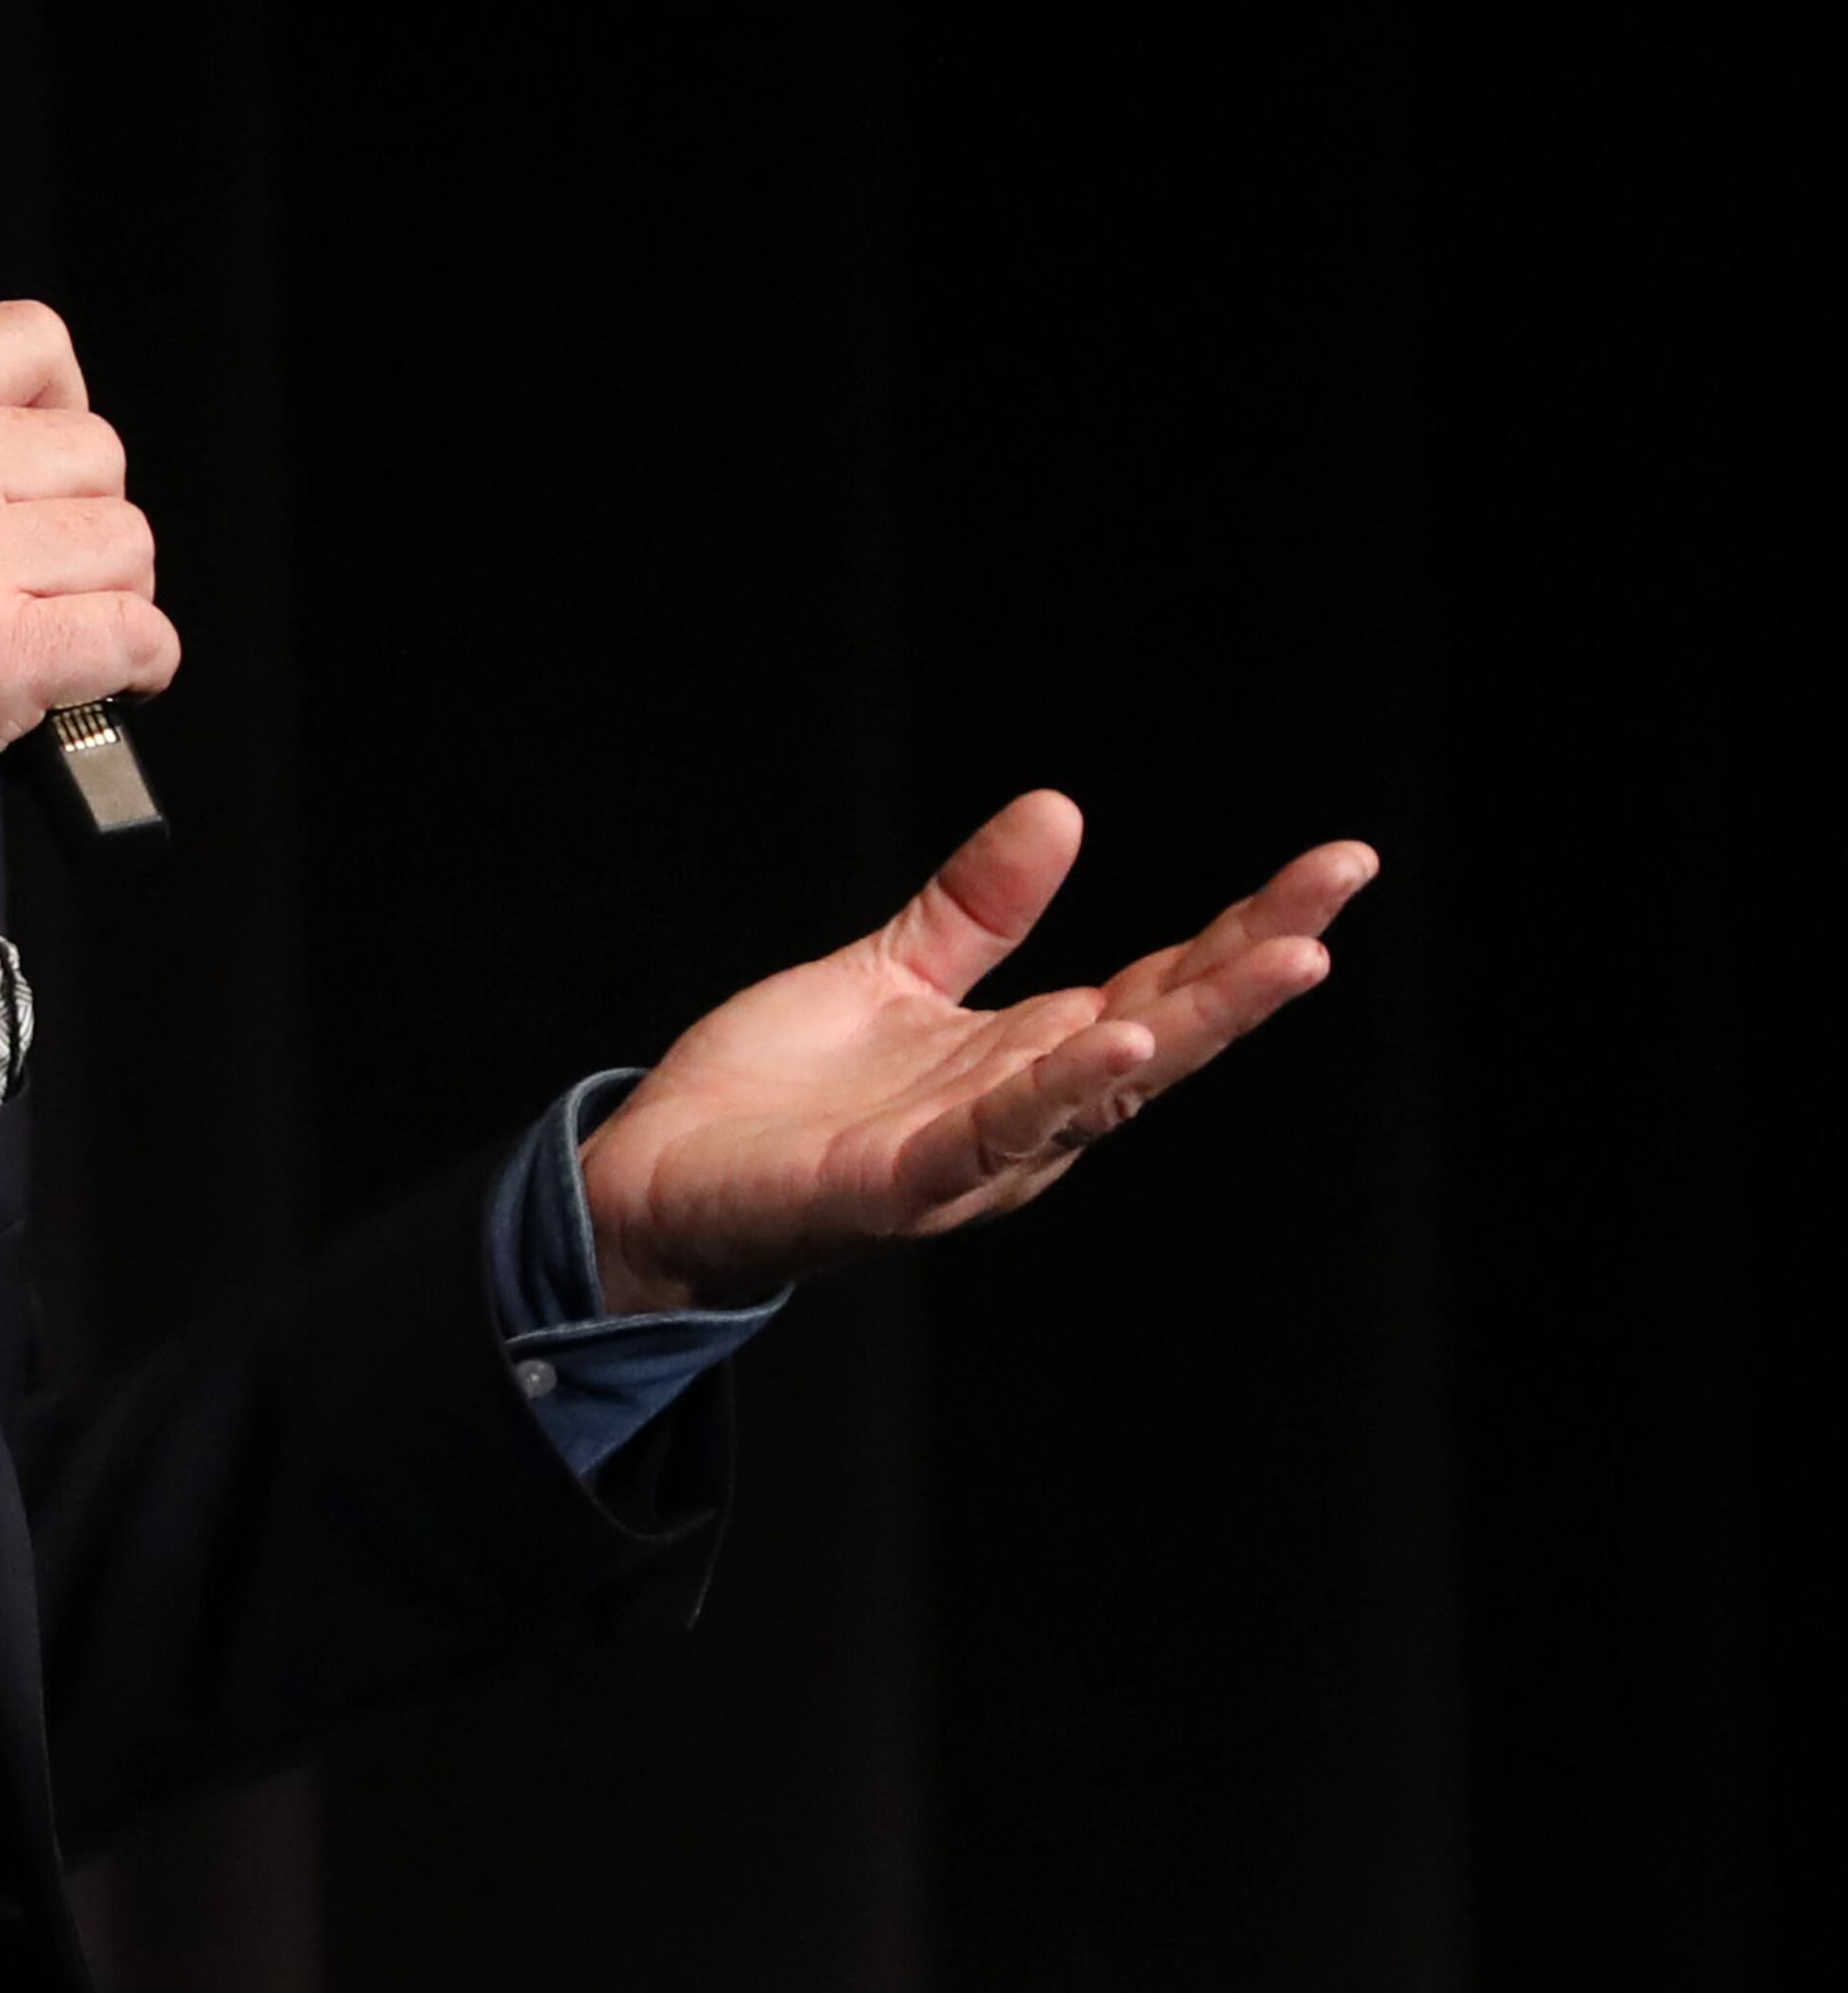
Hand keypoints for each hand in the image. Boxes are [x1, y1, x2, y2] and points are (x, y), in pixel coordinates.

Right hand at [0, 302, 176, 903]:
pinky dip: (137, 666)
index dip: (62, 411)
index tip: (45, 470)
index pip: (34, 341)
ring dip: (113, 598)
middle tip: (49, 579)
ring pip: (125, 543)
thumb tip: (23, 464)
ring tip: (62, 636)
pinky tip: (99, 685)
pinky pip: (134, 634)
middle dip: (89, 523)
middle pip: (97, 454)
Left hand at [580, 788, 1376, 1309]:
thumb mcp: (887, 974)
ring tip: (1286, 962)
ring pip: (1104, 1089)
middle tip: (1340, 891)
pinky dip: (1058, 1093)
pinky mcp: (894, 1184)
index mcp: (1026, 1057)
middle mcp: (1020, 1114)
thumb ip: (975, 909)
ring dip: (1197, 1027)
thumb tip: (1063, 808)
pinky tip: (1122, 1045)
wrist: (651, 1182)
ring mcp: (966, 1156)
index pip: (1163, 986)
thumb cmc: (771, 1099)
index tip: (1335, 866)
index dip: (1248, 930)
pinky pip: (992, 1137)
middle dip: (1256, 964)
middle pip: (1166, 1031)